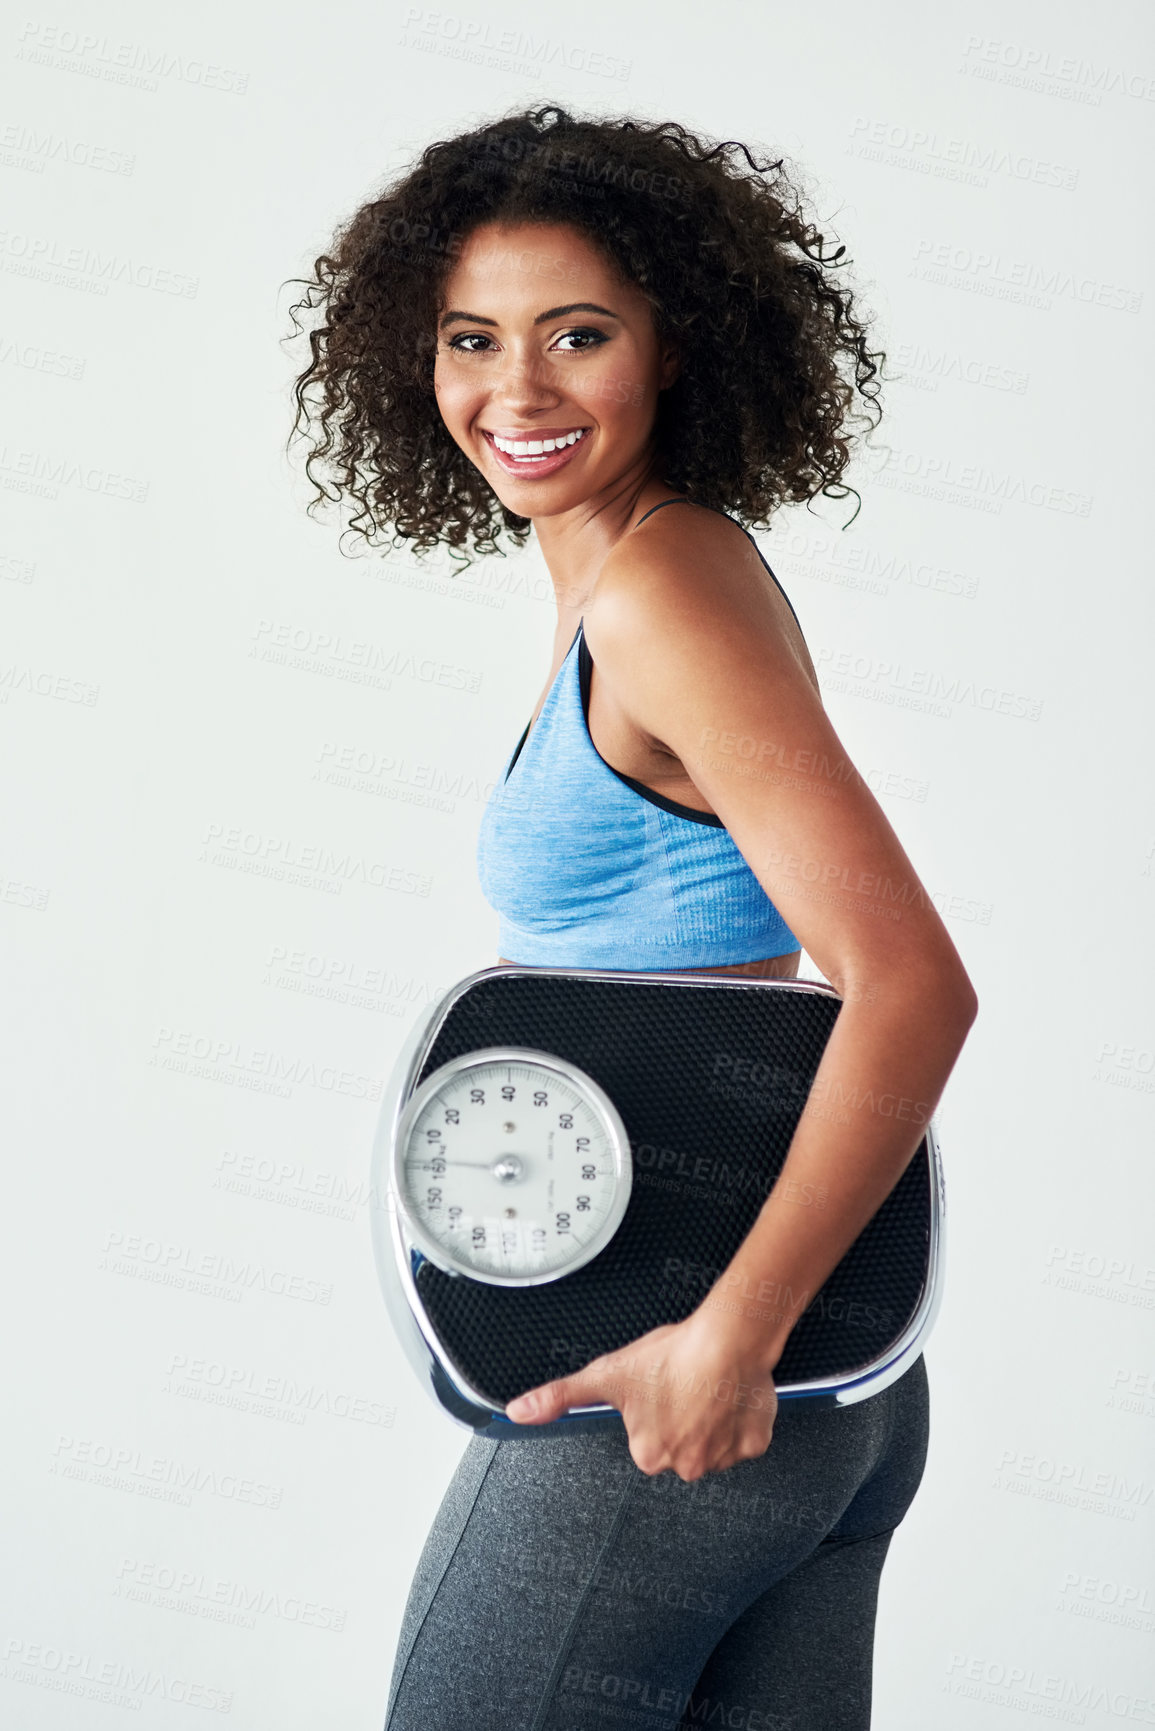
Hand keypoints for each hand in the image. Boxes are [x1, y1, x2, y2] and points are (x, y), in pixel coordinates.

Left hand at [504, 1309, 778, 1480]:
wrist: (726, 1340)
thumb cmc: (671, 1356)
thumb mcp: (606, 1374)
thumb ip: (559, 1396)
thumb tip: (519, 1413)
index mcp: (648, 1455)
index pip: (645, 1438)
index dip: (651, 1409)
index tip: (659, 1389)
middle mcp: (685, 1466)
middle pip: (679, 1444)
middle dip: (681, 1418)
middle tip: (684, 1386)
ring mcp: (724, 1458)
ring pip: (713, 1441)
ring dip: (711, 1419)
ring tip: (708, 1386)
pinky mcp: (755, 1444)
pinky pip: (746, 1436)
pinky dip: (741, 1418)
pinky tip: (730, 1394)